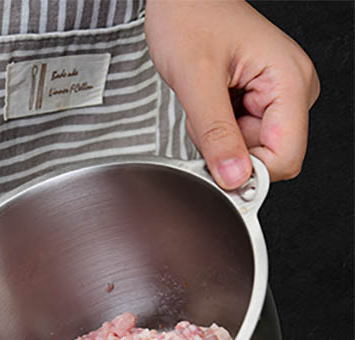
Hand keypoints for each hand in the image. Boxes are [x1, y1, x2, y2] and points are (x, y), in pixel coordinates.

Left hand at [145, 0, 319, 188]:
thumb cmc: (190, 18)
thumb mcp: (196, 80)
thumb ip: (215, 134)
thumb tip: (233, 177)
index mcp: (290, 80)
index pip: (285, 157)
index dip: (249, 172)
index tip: (217, 166)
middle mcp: (292, 89)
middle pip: (267, 157)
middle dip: (228, 150)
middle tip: (206, 116)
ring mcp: (277, 96)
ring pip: (249, 151)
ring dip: (218, 139)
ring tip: (207, 103)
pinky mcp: (259, 101)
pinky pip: (238, 138)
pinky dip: (216, 131)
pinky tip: (210, 103)